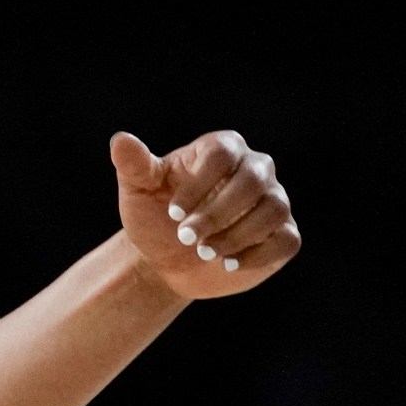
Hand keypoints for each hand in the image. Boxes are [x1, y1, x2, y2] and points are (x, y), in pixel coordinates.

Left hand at [110, 130, 299, 298]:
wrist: (167, 260)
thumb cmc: (153, 217)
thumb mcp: (138, 191)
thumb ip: (134, 165)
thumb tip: (121, 140)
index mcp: (223, 149)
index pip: (222, 154)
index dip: (198, 185)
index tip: (172, 213)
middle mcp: (256, 169)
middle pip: (252, 181)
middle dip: (216, 214)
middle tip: (185, 238)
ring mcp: (273, 201)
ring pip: (273, 210)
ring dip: (236, 236)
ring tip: (205, 252)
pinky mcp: (282, 234)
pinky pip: (285, 240)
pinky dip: (257, 255)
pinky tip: (228, 265)